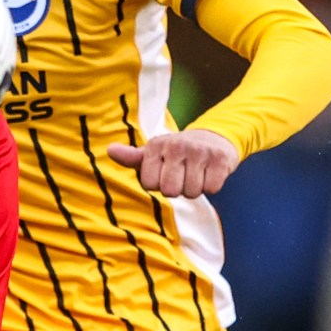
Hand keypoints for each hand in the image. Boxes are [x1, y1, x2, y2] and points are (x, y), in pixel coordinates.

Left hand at [107, 128, 239, 198]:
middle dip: (176, 189)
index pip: (149, 184)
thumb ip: (132, 157)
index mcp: (157, 145)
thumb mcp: (153, 153)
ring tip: (195, 173)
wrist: (214, 138)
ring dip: (194, 189)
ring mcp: (200, 151)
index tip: (164, 173)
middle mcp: (177, 145)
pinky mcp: (220, 159)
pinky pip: (211, 189)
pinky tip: (209, 173)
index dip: (158, 185)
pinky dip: (211, 186)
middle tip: (181, 176)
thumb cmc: (176, 152)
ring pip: (192, 192)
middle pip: (171, 191)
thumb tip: (110, 150)